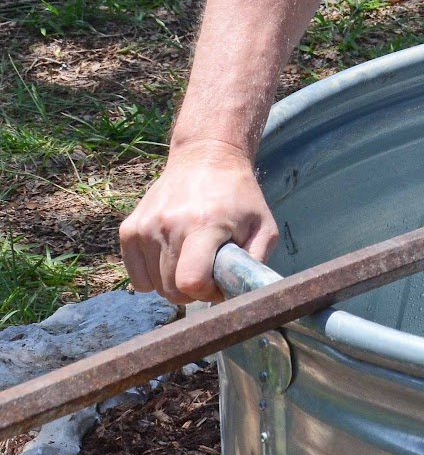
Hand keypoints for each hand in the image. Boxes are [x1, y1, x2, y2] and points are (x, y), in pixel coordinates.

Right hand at [119, 141, 277, 304]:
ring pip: (153, 285)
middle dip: (192, 292)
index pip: (190, 281)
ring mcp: (145, 227)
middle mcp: (169, 225)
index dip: (206, 293)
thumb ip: (255, 262)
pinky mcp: (129, 229)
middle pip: (170, 289)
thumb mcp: (264, 226)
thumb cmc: (239, 196)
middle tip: (207, 276)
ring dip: (173, 283)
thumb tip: (242, 295)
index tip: (218, 284)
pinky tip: (172, 259)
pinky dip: (152, 277)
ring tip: (192, 262)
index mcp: (204, 225)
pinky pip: (135, 276)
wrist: (205, 159)